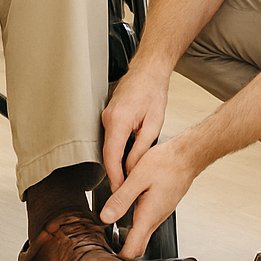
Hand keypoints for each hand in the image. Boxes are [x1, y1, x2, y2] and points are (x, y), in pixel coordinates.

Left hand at [98, 134, 199, 259]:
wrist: (187, 156)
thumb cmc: (166, 163)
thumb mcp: (138, 178)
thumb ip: (121, 199)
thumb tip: (106, 217)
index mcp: (148, 215)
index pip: (133, 249)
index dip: (119, 254)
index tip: (106, 251)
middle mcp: (156, 218)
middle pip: (139, 245)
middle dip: (124, 249)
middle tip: (107, 242)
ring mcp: (161, 213)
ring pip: (144, 233)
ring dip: (129, 235)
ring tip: (113, 226)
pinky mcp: (163, 206)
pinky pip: (148, 221)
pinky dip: (137, 222)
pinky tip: (129, 208)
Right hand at [101, 67, 169, 189]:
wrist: (148, 71)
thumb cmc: (153, 92)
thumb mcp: (154, 123)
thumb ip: (141, 148)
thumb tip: (133, 168)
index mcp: (119, 120)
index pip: (111, 156)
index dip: (114, 176)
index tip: (119, 189)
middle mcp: (108, 118)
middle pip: (107, 153)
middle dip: (114, 172)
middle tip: (123, 189)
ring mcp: (106, 116)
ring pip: (109, 145)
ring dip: (116, 161)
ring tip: (127, 177)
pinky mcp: (109, 115)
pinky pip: (111, 137)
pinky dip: (117, 149)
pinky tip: (126, 158)